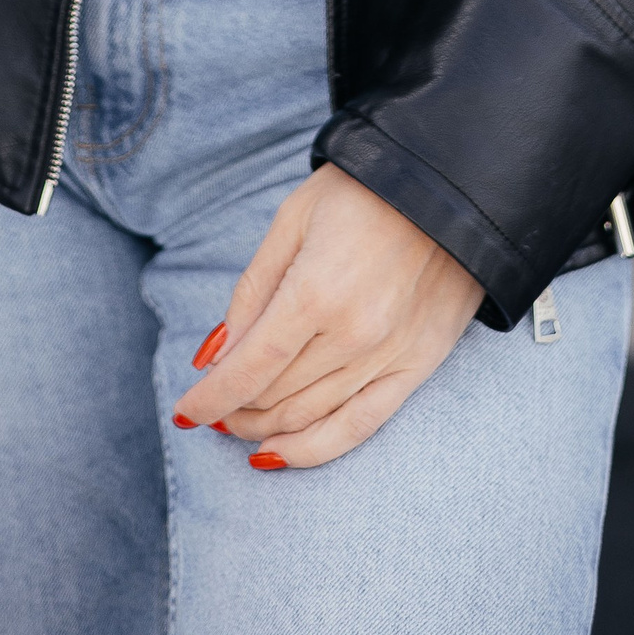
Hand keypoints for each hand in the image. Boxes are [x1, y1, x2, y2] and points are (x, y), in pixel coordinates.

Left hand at [171, 165, 481, 470]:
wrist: (450, 182)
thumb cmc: (362, 190)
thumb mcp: (292, 220)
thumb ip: (253, 290)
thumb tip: (216, 353)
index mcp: (316, 291)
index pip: (249, 368)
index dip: (210, 396)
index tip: (183, 410)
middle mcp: (354, 334)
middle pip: (275, 396)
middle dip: (232, 409)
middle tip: (211, 406)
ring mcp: (390, 355)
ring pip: (310, 416)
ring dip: (264, 428)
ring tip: (238, 423)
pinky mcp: (419, 365)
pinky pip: (361, 426)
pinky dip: (315, 448)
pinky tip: (280, 452)